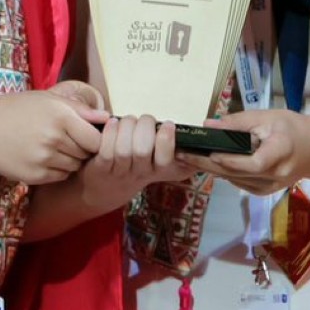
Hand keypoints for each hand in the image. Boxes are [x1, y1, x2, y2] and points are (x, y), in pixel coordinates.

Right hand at [0, 80, 107, 185]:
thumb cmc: (15, 110)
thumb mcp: (47, 100)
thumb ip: (79, 109)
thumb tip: (107, 117)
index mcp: (61, 116)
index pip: (97, 138)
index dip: (96, 138)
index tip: (89, 135)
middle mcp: (54, 139)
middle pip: (86, 153)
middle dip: (83, 149)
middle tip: (67, 140)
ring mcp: (44, 159)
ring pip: (74, 166)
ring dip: (70, 160)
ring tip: (53, 147)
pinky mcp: (35, 176)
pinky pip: (60, 176)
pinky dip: (57, 169)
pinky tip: (43, 157)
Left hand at [72, 114, 190, 213]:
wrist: (104, 189)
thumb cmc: (137, 168)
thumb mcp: (162, 166)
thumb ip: (180, 156)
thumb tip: (208, 147)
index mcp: (159, 170)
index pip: (166, 160)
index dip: (167, 140)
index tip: (168, 125)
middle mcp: (140, 173)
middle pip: (143, 150)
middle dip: (145, 127)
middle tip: (145, 120)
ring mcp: (120, 172)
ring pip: (124, 149)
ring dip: (127, 127)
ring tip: (128, 121)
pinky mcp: (101, 169)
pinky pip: (106, 150)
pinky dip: (110, 132)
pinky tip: (112, 123)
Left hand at [179, 107, 309, 191]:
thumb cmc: (292, 128)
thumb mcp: (268, 117)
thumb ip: (238, 122)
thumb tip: (208, 126)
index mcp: (280, 152)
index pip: (252, 162)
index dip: (228, 160)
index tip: (206, 151)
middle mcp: (274, 175)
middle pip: (235, 172)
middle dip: (205, 163)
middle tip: (180, 154)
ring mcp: (268, 187)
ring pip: (232, 179)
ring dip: (210, 168)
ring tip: (187, 156)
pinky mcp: (263, 192)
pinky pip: (237, 182)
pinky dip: (222, 172)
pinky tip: (208, 162)